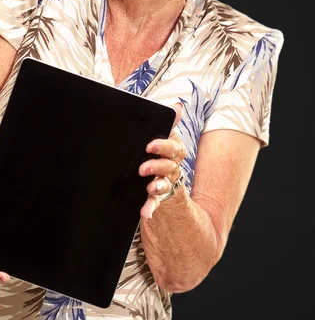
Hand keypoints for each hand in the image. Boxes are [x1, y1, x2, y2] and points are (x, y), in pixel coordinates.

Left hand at [139, 103, 185, 220]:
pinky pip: (156, 202)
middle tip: (142, 168)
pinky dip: (151, 207)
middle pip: (169, 165)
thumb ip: (169, 123)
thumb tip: (177, 107)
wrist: (161, 176)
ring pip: (165, 183)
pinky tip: (145, 212)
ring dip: (158, 186)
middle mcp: (172, 166)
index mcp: (173, 151)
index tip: (150, 146)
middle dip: (157, 166)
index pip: (173, 147)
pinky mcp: (159, 195)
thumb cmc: (159, 152)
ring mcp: (166, 181)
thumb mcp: (162, 138)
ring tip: (150, 188)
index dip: (163, 146)